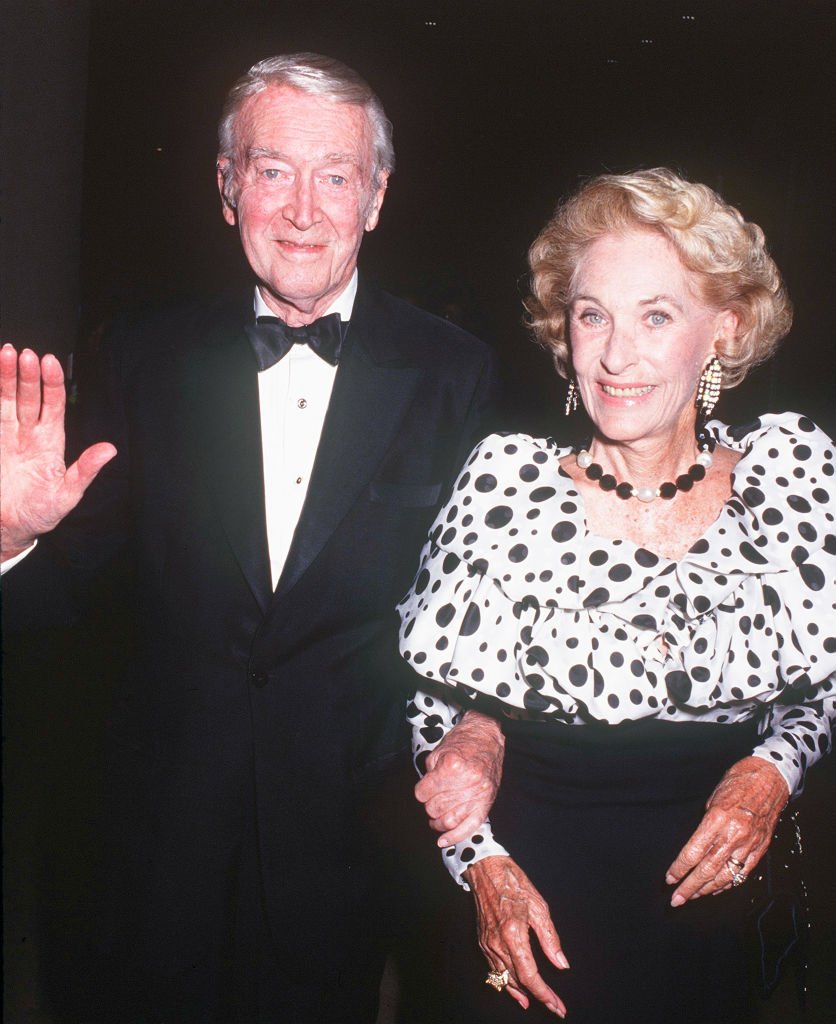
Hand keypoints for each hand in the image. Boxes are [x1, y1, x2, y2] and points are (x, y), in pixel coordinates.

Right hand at [0, 345, 115, 558]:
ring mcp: (6, 437)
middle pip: (28, 396)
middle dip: (27, 375)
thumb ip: (85, 470)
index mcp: (50, 442)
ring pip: (6, 400)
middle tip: (25, 354)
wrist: (8, 529)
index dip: (52, 383)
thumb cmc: (41, 513)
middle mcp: (28, 434)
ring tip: (6, 353)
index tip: (50, 362)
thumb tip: (110, 450)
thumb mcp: (67, 494)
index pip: (53, 405)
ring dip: (5, 377)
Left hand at [415, 709, 504, 845]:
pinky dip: (455, 837)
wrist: (487, 736)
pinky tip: (443, 841)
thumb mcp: (439, 752)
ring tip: (435, 819)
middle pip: (435, 808)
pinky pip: (470, 826)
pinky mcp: (486, 803)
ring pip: (449, 820)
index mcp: (451, 767)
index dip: (420, 792)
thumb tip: (424, 795)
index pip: (423, 793)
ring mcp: (478, 794)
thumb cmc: (463, 741)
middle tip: (431, 800)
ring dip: (437, 822)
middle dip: (429, 806)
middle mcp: (466, 782)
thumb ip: (429, 774)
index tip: (423, 790)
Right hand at [466, 855, 568, 1016]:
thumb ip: (550, 938)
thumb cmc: (514, 883)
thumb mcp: (539, 906)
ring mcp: (487, 943)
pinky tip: (515, 989)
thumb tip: (561, 963)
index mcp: (513, 934)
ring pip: (504, 979)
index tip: (558, 1005)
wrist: (485, 870)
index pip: (530, 975)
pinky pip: (494, 970)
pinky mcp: (482, 941)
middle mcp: (497, 943)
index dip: (545, 994)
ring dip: (522, 993)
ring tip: (539, 1002)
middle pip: (518, 981)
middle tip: (556, 1006)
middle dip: (538, 997)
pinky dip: (506, 983)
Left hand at [666, 756, 788, 905]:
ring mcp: (749, 844)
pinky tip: (716, 889)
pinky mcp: (760, 848)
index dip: (680, 868)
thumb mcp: (712, 799)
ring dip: (707, 889)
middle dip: (690, 887)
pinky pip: (742, 872)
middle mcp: (733, 835)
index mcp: (717, 819)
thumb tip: (696, 847)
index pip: (693, 852)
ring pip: (725, 875)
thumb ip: (705, 825)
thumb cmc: (737, 783)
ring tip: (693, 897)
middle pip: (707, 869)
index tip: (670, 878)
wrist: (768, 778)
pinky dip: (728, 883)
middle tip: (676, 899)